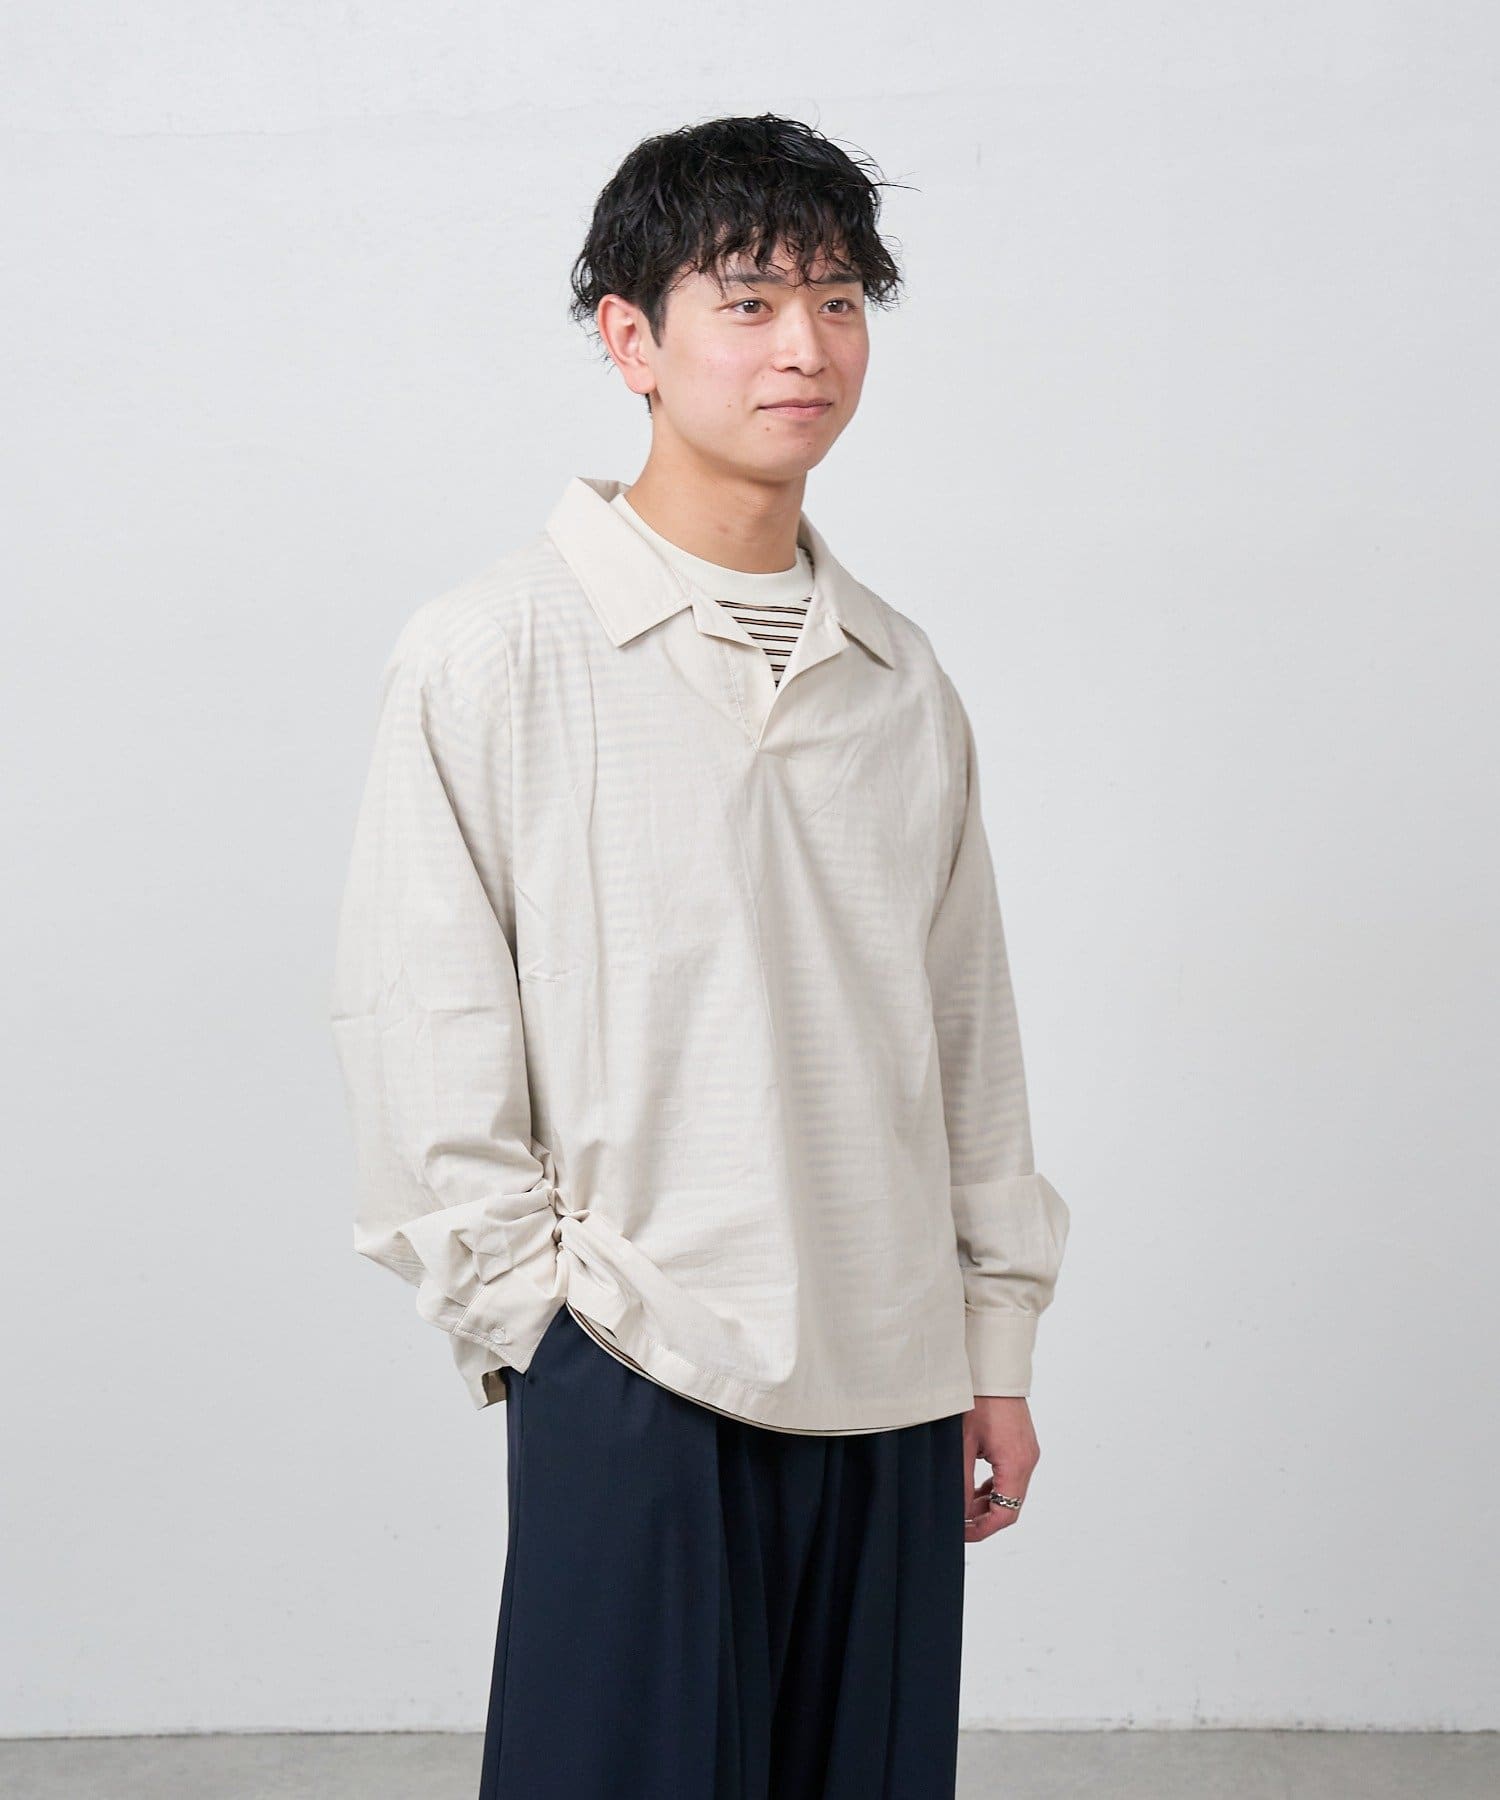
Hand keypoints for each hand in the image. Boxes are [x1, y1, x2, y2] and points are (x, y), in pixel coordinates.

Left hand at [962, 1395, 1039, 1541]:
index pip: (1006, 1513)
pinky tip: (975, 1486)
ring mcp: (1027, 1451)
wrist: (992, 1368)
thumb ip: (962, 1482)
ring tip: (962, 1504)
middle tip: (957, 1520)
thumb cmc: (976, 1401)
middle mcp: (1028, 1460)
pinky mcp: (1022, 1444)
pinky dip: (995, 1486)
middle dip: (984, 1518)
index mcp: (1016, 1463)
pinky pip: (1012, 1475)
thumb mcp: (963, 1444)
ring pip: (1011, 1491)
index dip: (983, 1529)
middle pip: (1011, 1505)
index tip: (961, 1532)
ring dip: (989, 1502)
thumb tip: (958, 1512)